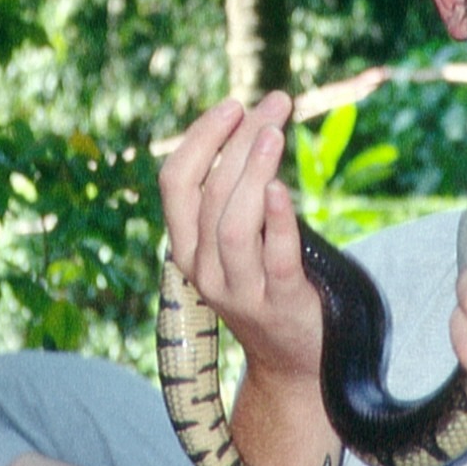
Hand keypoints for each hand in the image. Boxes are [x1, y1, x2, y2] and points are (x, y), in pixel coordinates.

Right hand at [158, 94, 323, 387]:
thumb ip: (232, 198)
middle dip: (240, 141)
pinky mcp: (280, 303)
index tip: (233, 105)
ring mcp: (239, 290)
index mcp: (187, 247)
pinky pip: (275, 257)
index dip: (201, 138)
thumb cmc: (265, 286)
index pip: (176, 183)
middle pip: (209, 194)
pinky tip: (280, 189)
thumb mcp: (235, 244)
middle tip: (274, 103)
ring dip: (253, 172)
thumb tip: (254, 124)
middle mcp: (204, 269)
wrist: (291, 361)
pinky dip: (276, 221)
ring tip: (275, 133)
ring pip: (233, 225)